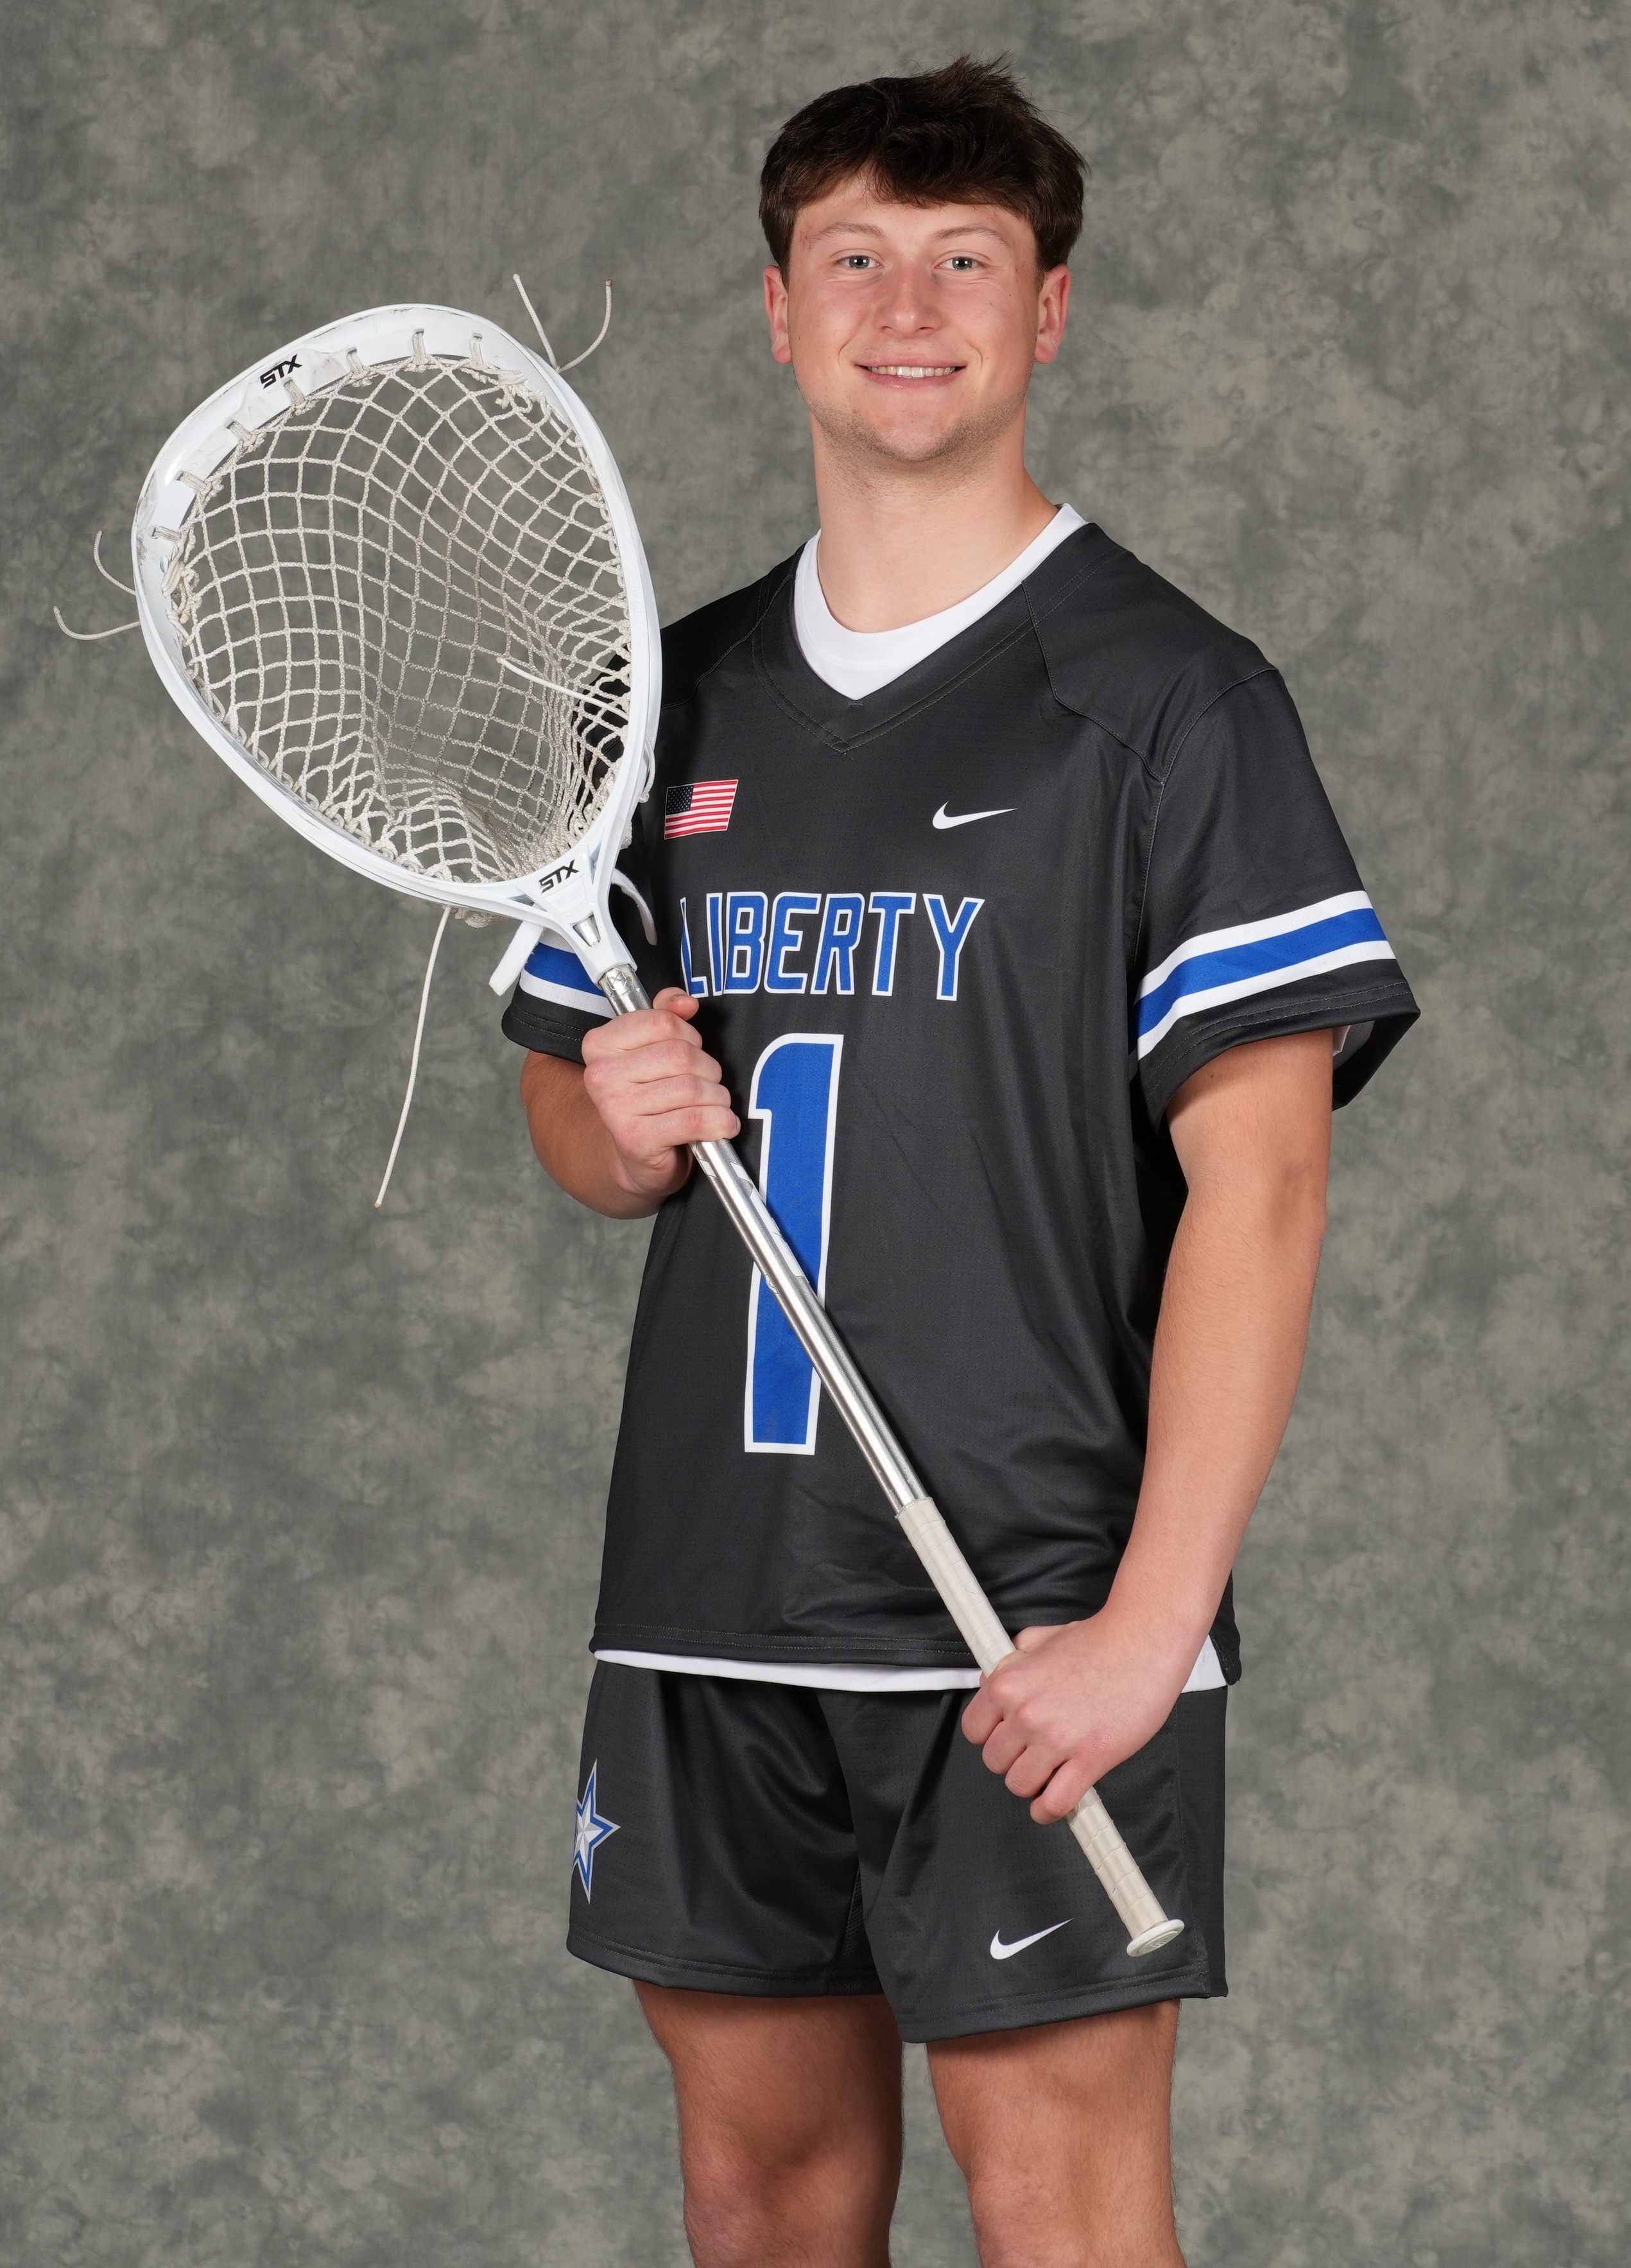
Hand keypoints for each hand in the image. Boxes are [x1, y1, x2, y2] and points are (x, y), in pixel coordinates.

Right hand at [580, 988, 739, 1202]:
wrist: (635, 1160)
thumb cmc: (649, 1101)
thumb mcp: (652, 1052)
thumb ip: (665, 1017)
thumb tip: (684, 1002)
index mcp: (600, 1044)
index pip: (662, 1022)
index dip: (689, 1036)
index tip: (690, 1050)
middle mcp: (601, 1075)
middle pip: (681, 1054)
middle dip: (707, 1068)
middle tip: (707, 1083)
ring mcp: (615, 1108)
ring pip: (691, 1087)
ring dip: (717, 1097)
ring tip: (714, 1105)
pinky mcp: (636, 1139)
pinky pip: (694, 1119)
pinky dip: (719, 1122)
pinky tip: (722, 1125)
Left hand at [958, 1609, 1191, 1824]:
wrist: (1142, 1642)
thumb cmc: (1099, 1640)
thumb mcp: (1041, 1638)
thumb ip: (1011, 1660)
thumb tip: (990, 1680)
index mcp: (1009, 1683)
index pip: (973, 1730)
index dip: (990, 1735)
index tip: (1005, 1737)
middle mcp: (1026, 1713)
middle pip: (994, 1761)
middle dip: (1012, 1758)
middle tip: (1032, 1751)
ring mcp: (1057, 1739)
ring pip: (1020, 1785)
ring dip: (1032, 1783)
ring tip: (1047, 1771)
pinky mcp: (1090, 1759)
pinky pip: (1055, 1803)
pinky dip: (1049, 1810)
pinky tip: (1051, 1804)